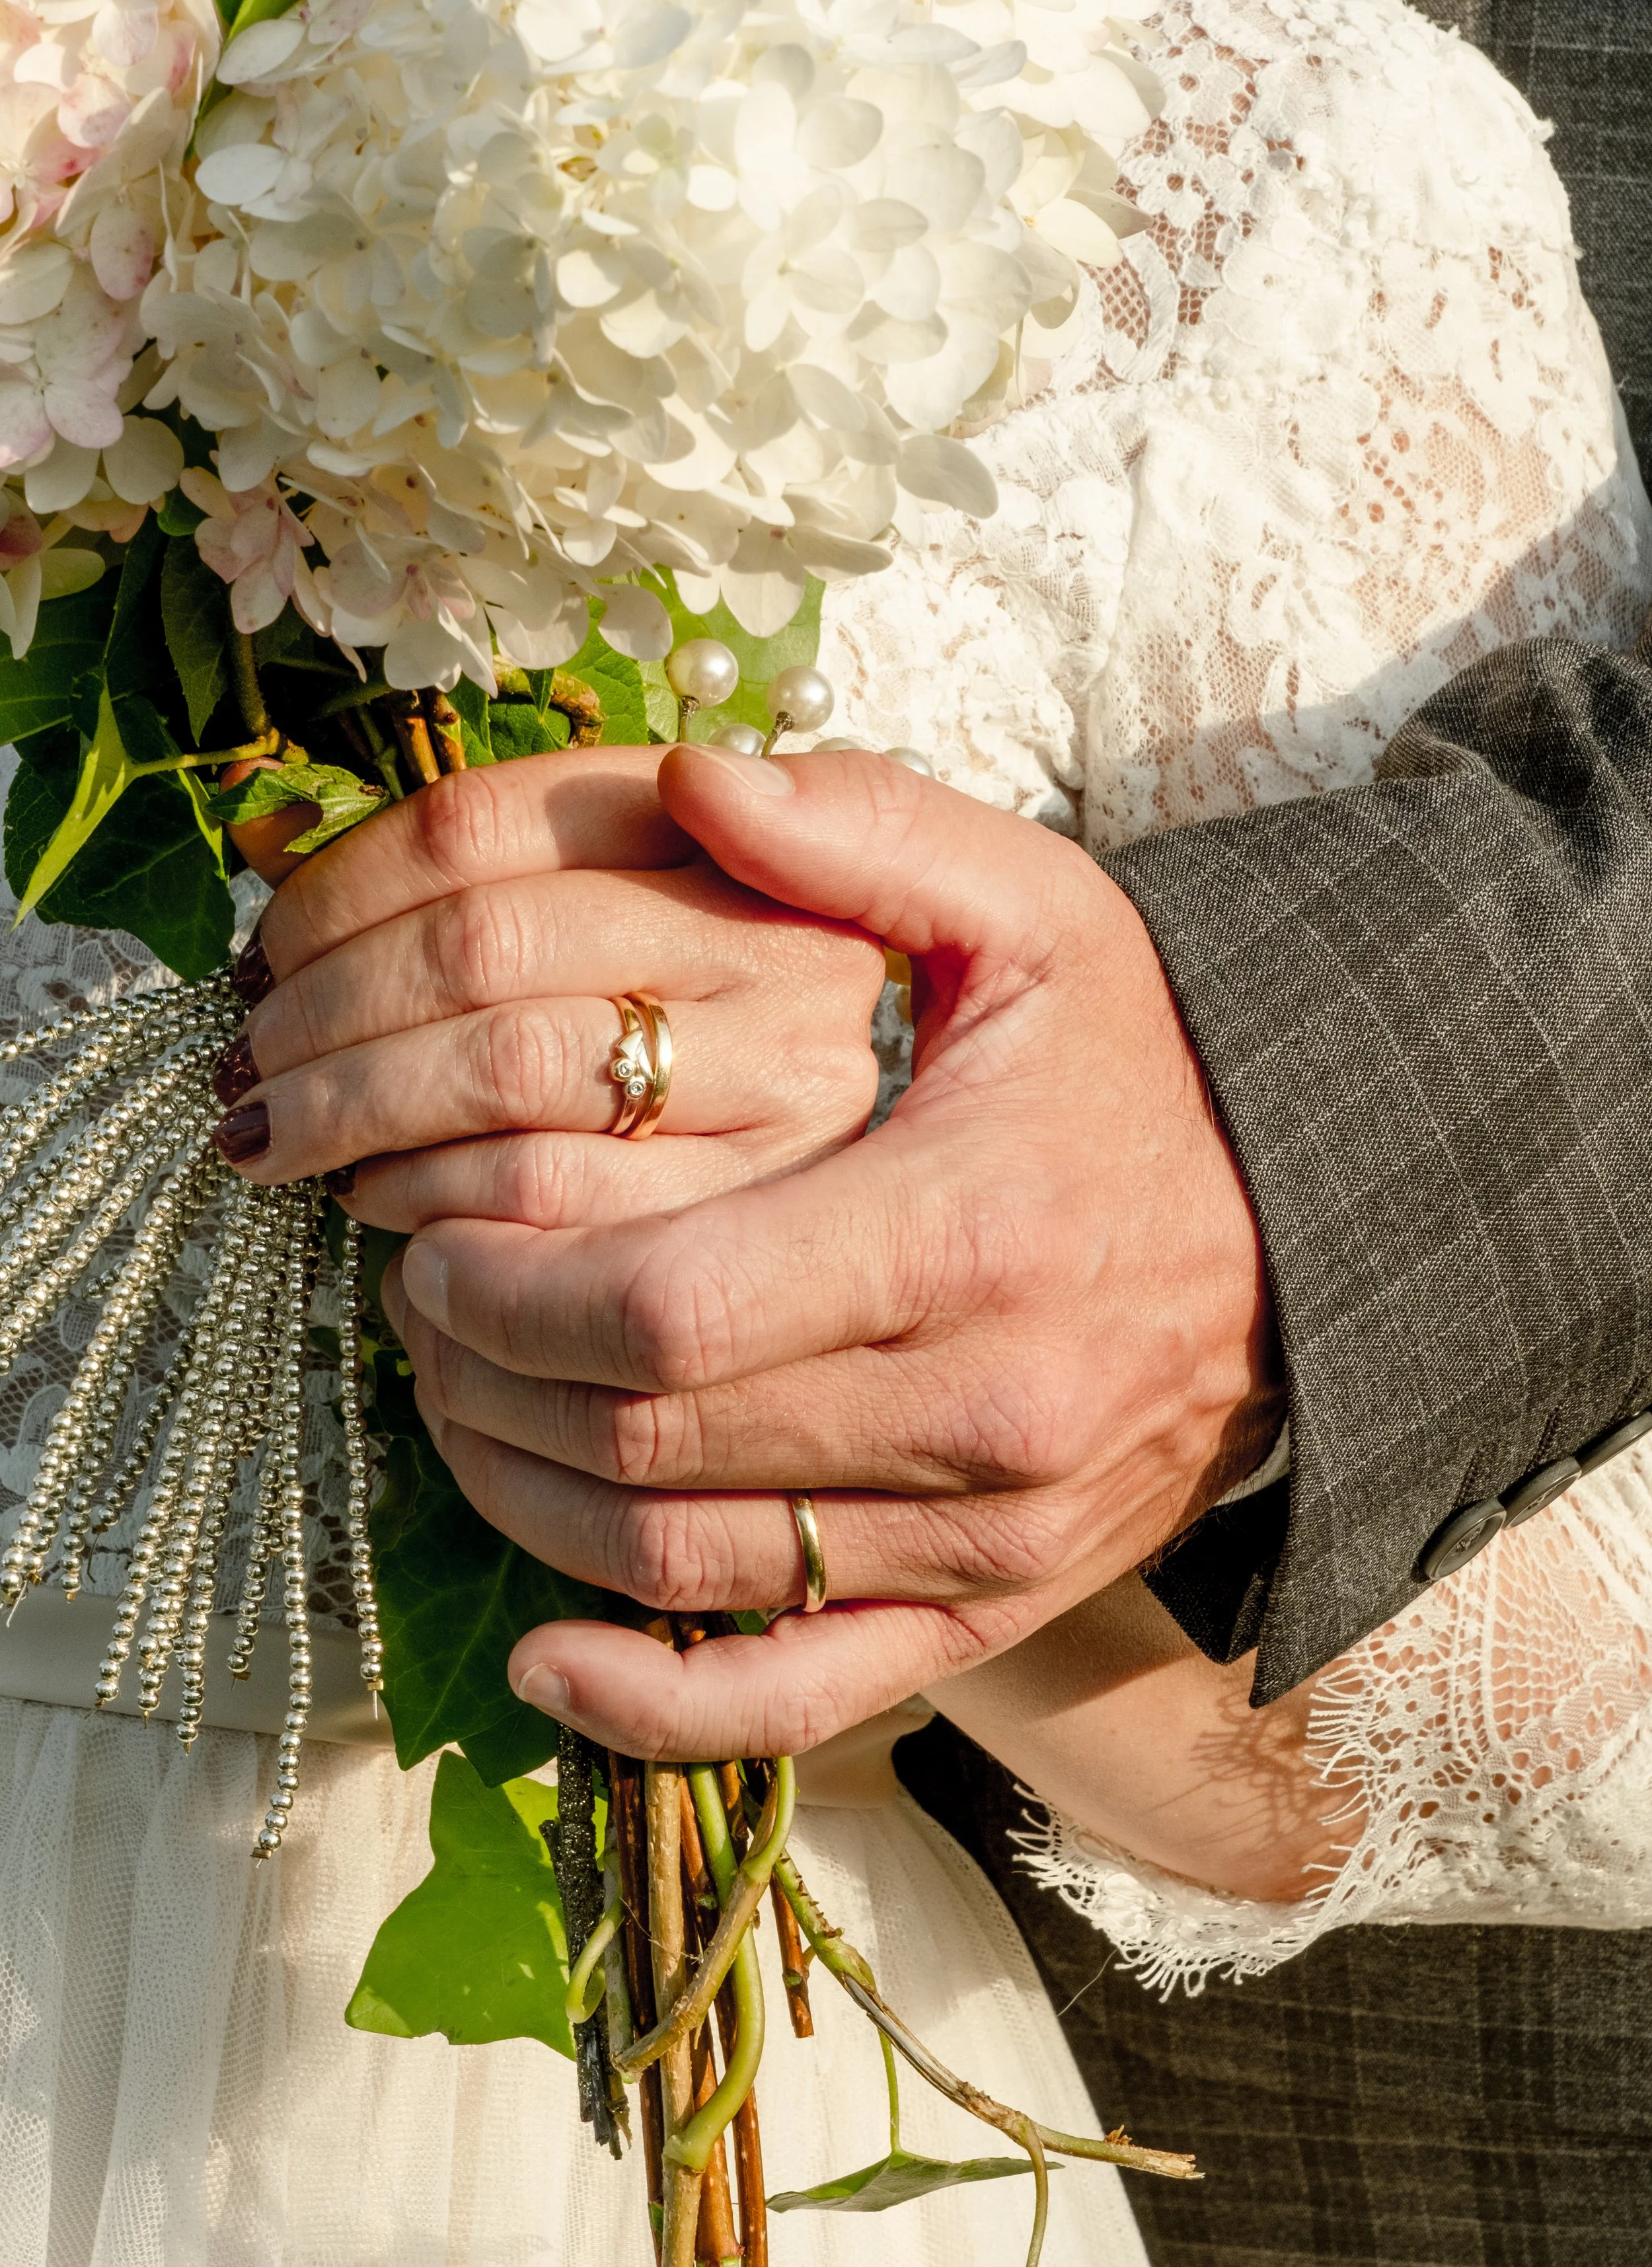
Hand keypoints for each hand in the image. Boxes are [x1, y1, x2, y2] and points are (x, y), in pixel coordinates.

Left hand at [234, 744, 1277, 1760]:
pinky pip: (790, 1705)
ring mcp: (985, 1540)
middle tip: (423, 1299)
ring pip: (679, 1567)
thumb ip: (858, 828)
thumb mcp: (1038, 909)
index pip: (666, 1312)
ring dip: (523, 1496)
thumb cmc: (1139, 1076)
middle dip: (484, 1377)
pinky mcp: (985, 1614)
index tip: (436, 1236)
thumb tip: (686, 774)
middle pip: (644, 1444)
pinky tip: (548, 1659)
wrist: (1300, 1243)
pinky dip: (648, 1704)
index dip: (506, 1290)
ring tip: (462, 1398)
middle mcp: (978, 1414)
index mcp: (967, 1230)